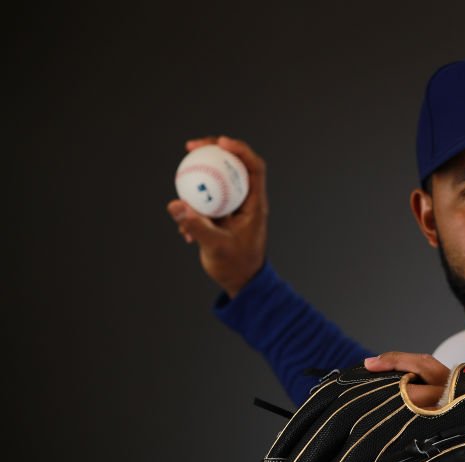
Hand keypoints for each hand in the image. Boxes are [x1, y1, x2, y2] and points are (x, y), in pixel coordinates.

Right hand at [167, 135, 267, 296]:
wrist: (240, 282)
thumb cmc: (236, 266)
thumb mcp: (216, 246)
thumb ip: (197, 226)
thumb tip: (175, 205)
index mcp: (255, 204)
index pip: (254, 167)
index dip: (239, 149)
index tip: (218, 142)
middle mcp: (246, 201)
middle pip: (234, 166)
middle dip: (213, 151)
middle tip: (191, 146)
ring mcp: (233, 207)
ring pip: (218, 180)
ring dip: (199, 176)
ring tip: (180, 173)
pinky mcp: (221, 215)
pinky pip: (206, 199)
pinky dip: (192, 203)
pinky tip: (182, 224)